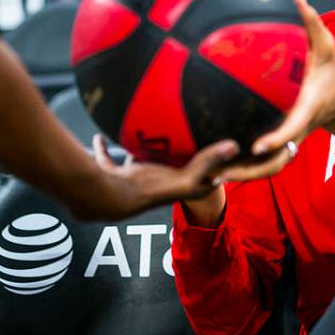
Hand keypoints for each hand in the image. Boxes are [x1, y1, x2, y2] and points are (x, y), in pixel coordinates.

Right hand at [86, 134, 237, 219]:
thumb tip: (234, 146)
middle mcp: (155, 183)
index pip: (199, 180)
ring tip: (139, 136)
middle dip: (172, 158)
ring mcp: (132, 180)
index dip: (210, 171)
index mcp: (176, 187)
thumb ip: (208, 161)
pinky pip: (108, 161)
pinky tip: (99, 138)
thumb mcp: (187, 177)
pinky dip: (103, 150)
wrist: (113, 198)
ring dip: (135, 154)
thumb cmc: (150, 191)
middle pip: (168, 169)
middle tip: (180, 138)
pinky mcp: (113, 175)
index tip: (218, 152)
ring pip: (135, 163)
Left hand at [216, 0, 334, 182]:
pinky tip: (212, 166)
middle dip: (249, 171)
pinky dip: (240, 167)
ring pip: (265, 168)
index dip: (277, 138)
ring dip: (240, 175)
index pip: (293, 128)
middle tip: (220, 172)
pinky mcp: (280, 147)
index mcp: (306, 111)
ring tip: (209, 176)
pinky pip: (259, 162)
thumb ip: (310, 21)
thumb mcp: (326, 45)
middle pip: (274, 161)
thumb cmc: (329, 71)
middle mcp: (296, 132)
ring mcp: (288, 143)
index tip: (258, 145)